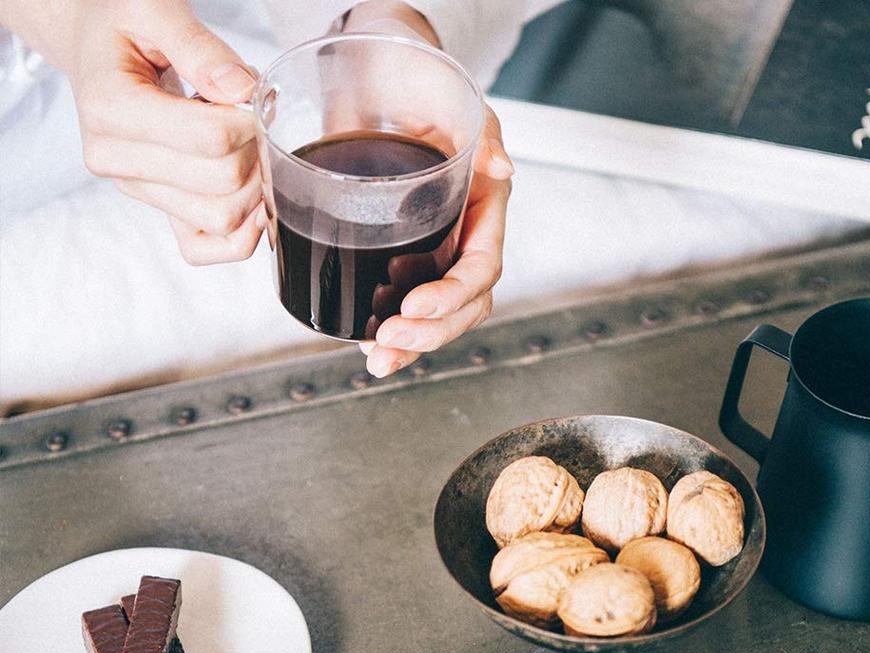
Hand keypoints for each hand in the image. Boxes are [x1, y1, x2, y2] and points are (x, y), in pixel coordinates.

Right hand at [64, 0, 262, 264]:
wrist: (97, 47)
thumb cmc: (124, 25)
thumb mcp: (156, 9)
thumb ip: (201, 48)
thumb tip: (243, 92)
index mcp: (110, 108)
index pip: (211, 139)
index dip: (250, 121)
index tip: (251, 96)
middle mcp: (115, 160)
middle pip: (223, 184)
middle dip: (255, 152)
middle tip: (252, 119)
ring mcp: (136, 190)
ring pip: (222, 219)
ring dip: (252, 185)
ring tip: (241, 145)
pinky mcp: (156, 209)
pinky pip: (203, 249)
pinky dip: (239, 236)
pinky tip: (251, 201)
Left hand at [341, 3, 512, 377]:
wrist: (374, 75)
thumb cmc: (418, 81)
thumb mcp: (453, 98)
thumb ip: (482, 133)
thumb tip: (502, 169)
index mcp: (483, 209)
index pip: (482, 269)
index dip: (452, 296)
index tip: (413, 307)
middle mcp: (460, 237)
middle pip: (461, 306)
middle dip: (429, 333)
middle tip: (388, 342)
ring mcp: (429, 250)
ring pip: (433, 316)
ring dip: (408, 346)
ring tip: (377, 359)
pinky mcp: (394, 254)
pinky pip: (398, 304)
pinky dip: (386, 331)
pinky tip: (365, 345)